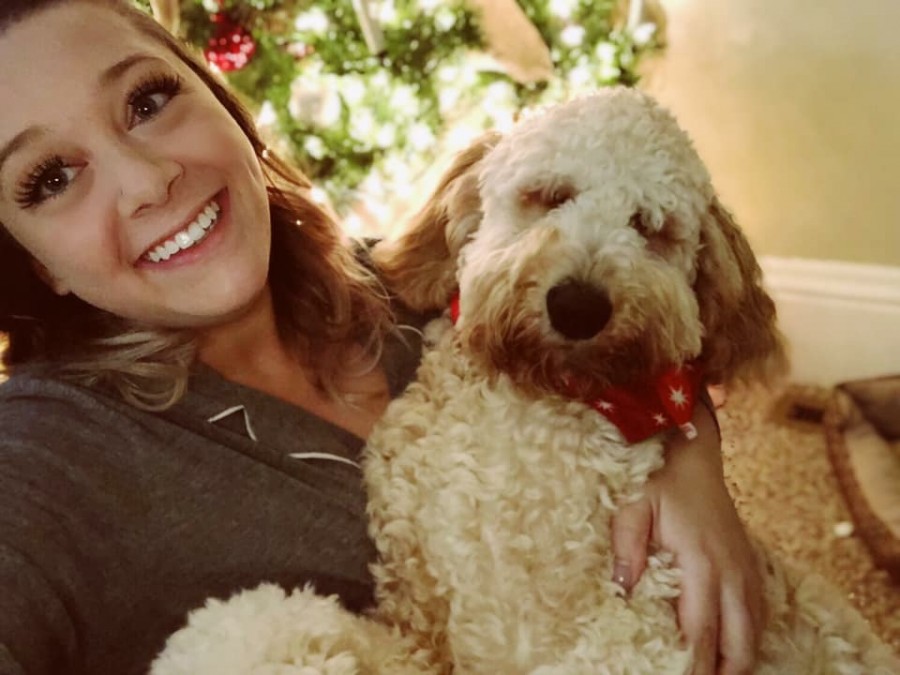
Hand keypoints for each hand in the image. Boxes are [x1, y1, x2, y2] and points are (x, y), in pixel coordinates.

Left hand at [610, 401, 764, 674]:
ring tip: (714, 674)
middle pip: (738, 645)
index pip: (700, 631)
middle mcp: (732, 572)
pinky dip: (748, 638)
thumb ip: (626, 549)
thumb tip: (621, 591)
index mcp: (701, 562)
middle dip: (723, 672)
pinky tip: (731, 649)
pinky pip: (759, 614)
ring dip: (738, 660)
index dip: (694, 666)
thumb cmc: (658, 479)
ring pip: (754, 633)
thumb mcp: (632, 507)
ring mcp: (746, 569)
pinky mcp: (751, 564)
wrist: (691, 453)